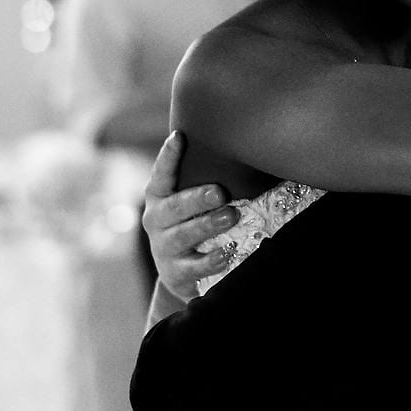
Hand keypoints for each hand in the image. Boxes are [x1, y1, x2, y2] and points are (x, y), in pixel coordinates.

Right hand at [143, 132, 239, 299]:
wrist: (184, 273)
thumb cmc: (196, 223)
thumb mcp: (194, 203)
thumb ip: (210, 180)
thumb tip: (253, 152)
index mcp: (160, 197)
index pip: (161, 174)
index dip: (168, 156)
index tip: (180, 136)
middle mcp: (157, 221)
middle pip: (174, 207)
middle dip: (196, 198)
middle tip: (220, 192)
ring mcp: (164, 248)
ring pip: (182, 236)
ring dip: (207, 225)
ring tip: (231, 216)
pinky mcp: (175, 273)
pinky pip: (192, 267)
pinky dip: (211, 260)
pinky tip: (227, 253)